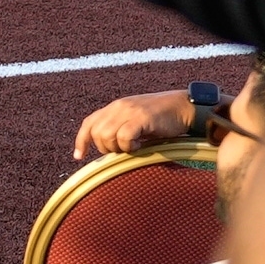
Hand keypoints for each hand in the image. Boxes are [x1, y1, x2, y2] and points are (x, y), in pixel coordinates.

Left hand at [75, 85, 218, 160]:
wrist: (185, 107)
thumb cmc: (162, 119)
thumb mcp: (135, 121)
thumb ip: (119, 129)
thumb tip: (105, 150)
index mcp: (115, 107)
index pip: (89, 123)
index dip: (81, 140)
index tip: (79, 157)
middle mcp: (119, 106)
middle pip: (96, 133)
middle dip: (105, 147)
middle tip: (124, 149)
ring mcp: (130, 110)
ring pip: (106, 135)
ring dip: (118, 147)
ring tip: (134, 146)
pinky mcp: (141, 117)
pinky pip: (123, 136)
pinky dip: (129, 146)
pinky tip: (140, 145)